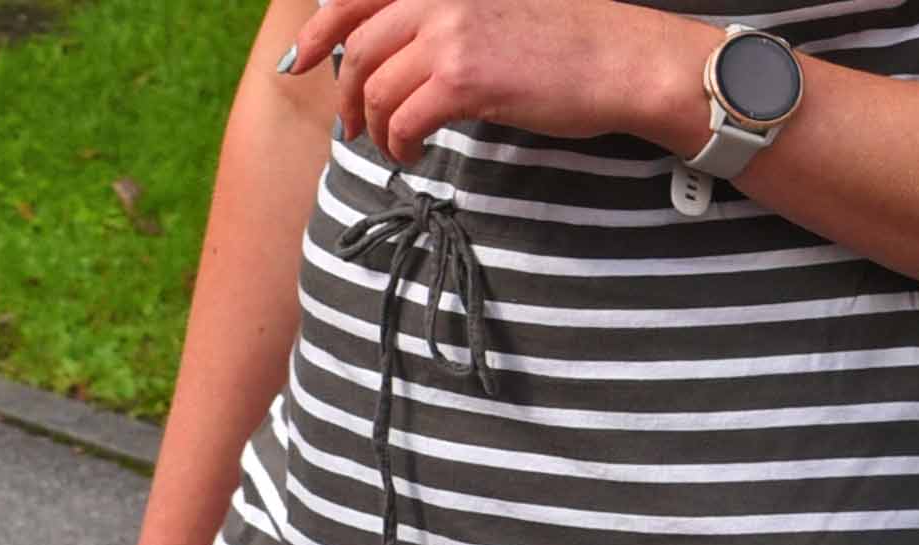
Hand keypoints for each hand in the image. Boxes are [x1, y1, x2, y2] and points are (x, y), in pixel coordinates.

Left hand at [281, 0, 686, 161]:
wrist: (617, 60)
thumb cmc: (562, 47)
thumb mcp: (492, 17)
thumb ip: (441, 27)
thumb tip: (391, 59)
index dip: (320, 28)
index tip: (300, 61)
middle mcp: (440, 0)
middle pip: (358, 47)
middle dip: (346, 94)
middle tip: (353, 126)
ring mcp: (451, 35)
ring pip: (376, 87)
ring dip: (376, 126)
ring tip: (393, 146)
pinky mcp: (466, 77)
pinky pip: (404, 118)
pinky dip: (400, 143)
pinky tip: (415, 155)